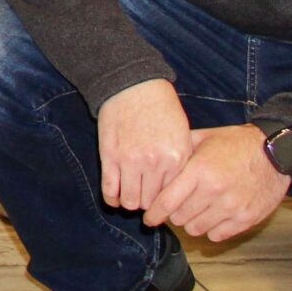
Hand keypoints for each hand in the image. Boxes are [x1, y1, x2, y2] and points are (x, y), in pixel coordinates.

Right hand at [97, 79, 192, 213]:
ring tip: (131, 196)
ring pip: (130, 201)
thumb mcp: (182, 134)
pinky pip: (110, 190)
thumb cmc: (160, 108)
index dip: (168, 203)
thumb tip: (177, 190)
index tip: (164, 203)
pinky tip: (115, 197)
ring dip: (131, 202)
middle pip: (152, 203)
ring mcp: (130, 161)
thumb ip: (182, 162)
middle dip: (149, 205)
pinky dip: (112, 198)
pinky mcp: (110, 156)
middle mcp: (155, 163)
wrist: (133, 85)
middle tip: (146, 200)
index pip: (173, 197)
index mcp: (176, 158)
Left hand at [147, 124, 290, 241]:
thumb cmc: (235, 143)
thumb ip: (179, 152)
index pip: (167, 202)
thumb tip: (155, 165)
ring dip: (191, 222)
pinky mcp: (247, 219)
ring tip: (194, 211)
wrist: (275, 151)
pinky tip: (212, 217)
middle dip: (173, 214)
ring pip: (196, 229)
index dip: (153, 213)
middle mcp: (214, 191)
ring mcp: (232, 207)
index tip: (148, 218)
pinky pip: (217, 236)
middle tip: (176, 207)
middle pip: (179, 218)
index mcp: (200, 171)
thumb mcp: (204, 138)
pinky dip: (211, 230)